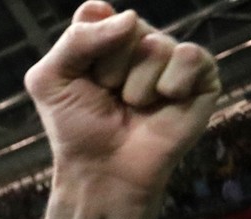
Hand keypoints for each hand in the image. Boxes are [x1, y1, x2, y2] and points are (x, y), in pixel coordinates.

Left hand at [25, 2, 219, 195]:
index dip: (85, 46)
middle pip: (127, 27)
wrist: (102, 171)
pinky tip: (164, 104)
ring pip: (155, 45)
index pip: (95, 14)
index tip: (81, 76)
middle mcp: (139, 41)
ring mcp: (170, 58)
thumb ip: (75, 40)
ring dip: (136, 86)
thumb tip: (130, 18)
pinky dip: (170, 85)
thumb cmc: (75, 128)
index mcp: (103, 37)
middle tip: (108, 96)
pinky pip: (189, 55)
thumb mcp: (49, 81)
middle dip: (109, 70)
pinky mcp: (201, 76)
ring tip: (133, 107)